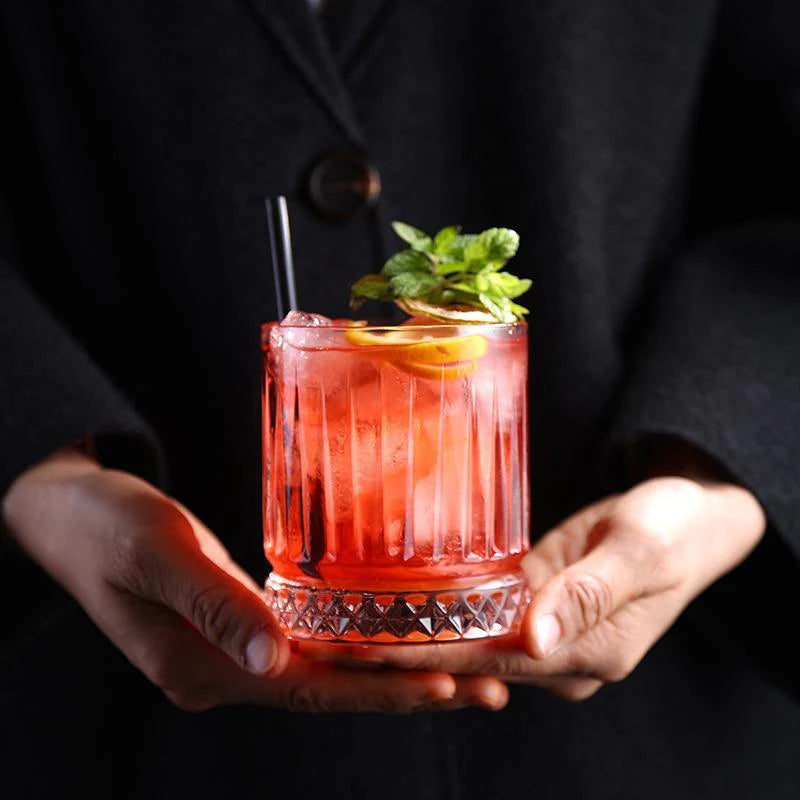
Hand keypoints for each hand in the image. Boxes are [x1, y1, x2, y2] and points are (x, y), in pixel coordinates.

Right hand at [2, 449, 505, 712]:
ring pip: (327, 670)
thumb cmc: (104, 526)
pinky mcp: (239, 623)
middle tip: (486, 683)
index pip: (310, 691)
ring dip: (390, 669)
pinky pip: (309, 641)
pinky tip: (392, 631)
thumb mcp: (154, 554)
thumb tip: (276, 660)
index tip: (449, 685)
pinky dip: (356, 641)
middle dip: (408, 689)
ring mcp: (233, 650)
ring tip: (460, 665)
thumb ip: (214, 606)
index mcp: (204, 669)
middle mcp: (227, 670)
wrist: (67, 513)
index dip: (380, 690)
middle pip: (332, 690)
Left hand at [339, 476, 765, 699]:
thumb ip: (590, 595)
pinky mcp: (533, 602)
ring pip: (467, 637)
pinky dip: (439, 607)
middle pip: (468, 657)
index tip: (365, 648)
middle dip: (402, 650)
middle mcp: (559, 653)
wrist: (688, 515)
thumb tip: (537, 643)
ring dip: (412, 630)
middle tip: (330, 635)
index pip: (489, 661)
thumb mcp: (641, 551)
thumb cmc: (673, 527)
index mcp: (588, 653)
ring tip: (345, 618)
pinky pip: (480, 611)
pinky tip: (394, 596)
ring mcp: (543, 630)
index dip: (425, 655)